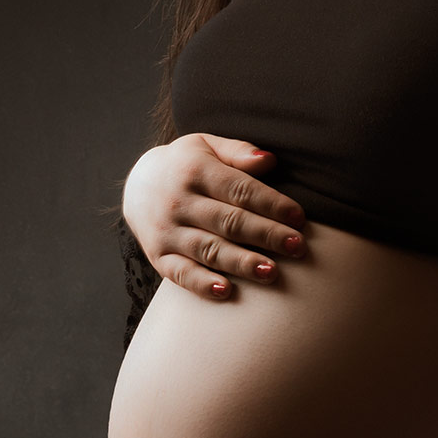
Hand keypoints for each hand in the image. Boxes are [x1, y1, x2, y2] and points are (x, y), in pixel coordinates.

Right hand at [122, 133, 306, 300]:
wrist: (139, 186)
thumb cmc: (187, 165)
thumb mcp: (207, 146)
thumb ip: (238, 152)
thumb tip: (270, 160)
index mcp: (194, 170)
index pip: (239, 189)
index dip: (271, 204)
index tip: (299, 218)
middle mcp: (178, 201)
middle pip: (229, 221)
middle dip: (266, 235)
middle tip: (298, 247)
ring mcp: (166, 231)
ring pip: (209, 250)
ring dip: (241, 263)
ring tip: (272, 272)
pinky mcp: (158, 256)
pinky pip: (180, 273)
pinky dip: (202, 284)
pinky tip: (226, 291)